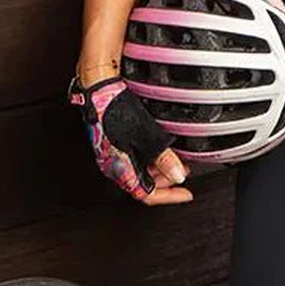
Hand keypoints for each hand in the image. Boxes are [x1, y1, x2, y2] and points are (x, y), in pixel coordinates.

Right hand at [69, 76, 193, 205]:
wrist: (98, 89)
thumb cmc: (115, 110)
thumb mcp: (148, 136)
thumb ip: (164, 159)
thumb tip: (178, 175)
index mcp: (121, 169)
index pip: (147, 194)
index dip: (169, 196)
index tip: (185, 194)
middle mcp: (115, 165)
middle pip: (145, 183)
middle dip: (167, 179)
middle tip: (185, 169)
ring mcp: (114, 152)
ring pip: (141, 169)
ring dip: (161, 165)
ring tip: (178, 156)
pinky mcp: (115, 140)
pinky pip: (136, 155)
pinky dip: (151, 154)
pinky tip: (162, 144)